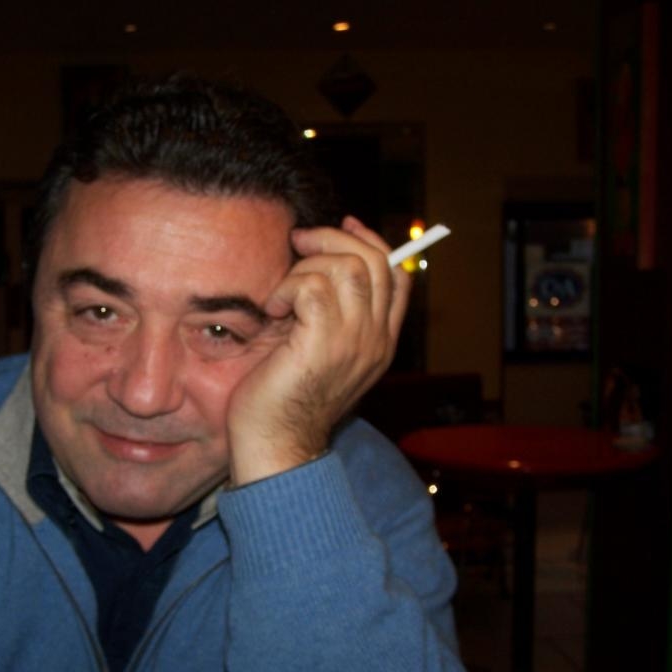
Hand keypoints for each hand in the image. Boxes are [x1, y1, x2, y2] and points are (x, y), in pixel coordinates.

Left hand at [227, 216, 410, 484]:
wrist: (275, 444)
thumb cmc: (283, 398)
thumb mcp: (317, 349)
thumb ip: (330, 314)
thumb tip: (317, 261)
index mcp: (380, 341)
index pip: (398, 275)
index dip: (372, 242)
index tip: (342, 226)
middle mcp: (375, 340)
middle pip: (377, 261)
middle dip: (334, 239)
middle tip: (299, 242)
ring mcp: (354, 342)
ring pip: (349, 267)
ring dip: (307, 267)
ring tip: (282, 294)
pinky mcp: (323, 344)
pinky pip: (315, 287)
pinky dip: (288, 287)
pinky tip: (273, 310)